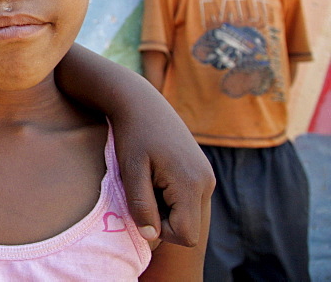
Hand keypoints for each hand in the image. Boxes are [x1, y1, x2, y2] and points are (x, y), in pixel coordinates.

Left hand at [114, 102, 214, 245]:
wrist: (141, 103)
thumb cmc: (132, 134)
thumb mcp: (131, 170)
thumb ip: (140, 204)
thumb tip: (151, 235)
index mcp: (192, 184)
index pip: (185, 235)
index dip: (160, 231)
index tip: (140, 207)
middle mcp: (206, 182)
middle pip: (189, 227)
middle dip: (163, 219)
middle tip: (142, 191)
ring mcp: (207, 176)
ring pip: (189, 214)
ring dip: (166, 207)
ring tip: (148, 181)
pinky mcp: (202, 172)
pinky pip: (189, 200)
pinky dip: (171, 197)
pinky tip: (156, 176)